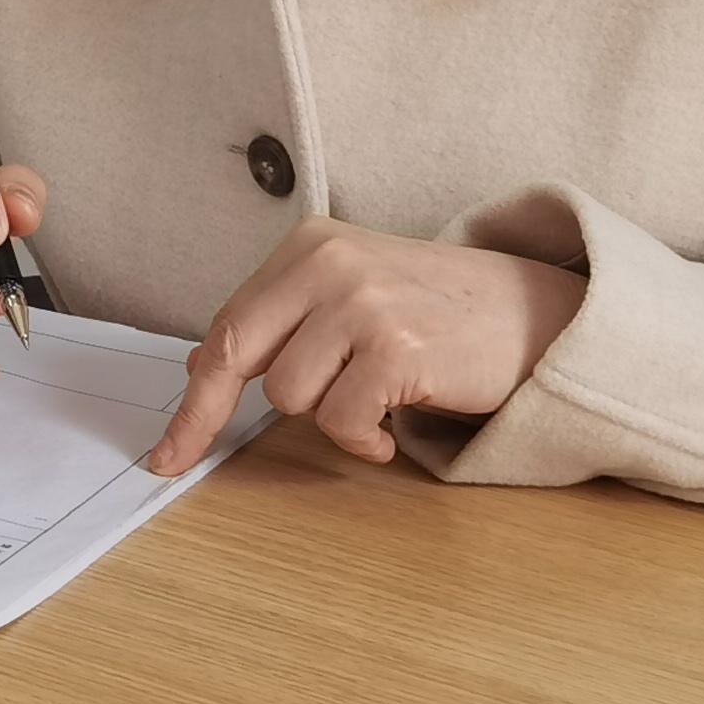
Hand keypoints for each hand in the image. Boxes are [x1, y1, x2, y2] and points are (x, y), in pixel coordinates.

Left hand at [144, 218, 582, 474]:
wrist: (539, 312)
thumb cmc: (438, 312)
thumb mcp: (352, 296)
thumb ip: (283, 324)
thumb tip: (203, 371)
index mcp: (308, 247)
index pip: (227, 329)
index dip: (192, 399)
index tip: (165, 451)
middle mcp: (330, 265)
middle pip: (240, 361)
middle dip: (218, 418)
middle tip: (196, 456)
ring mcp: (364, 305)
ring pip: (293, 398)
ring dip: (330, 416)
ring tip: (376, 399)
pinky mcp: (398, 349)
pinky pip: (343, 423)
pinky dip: (366, 439)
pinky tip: (396, 423)